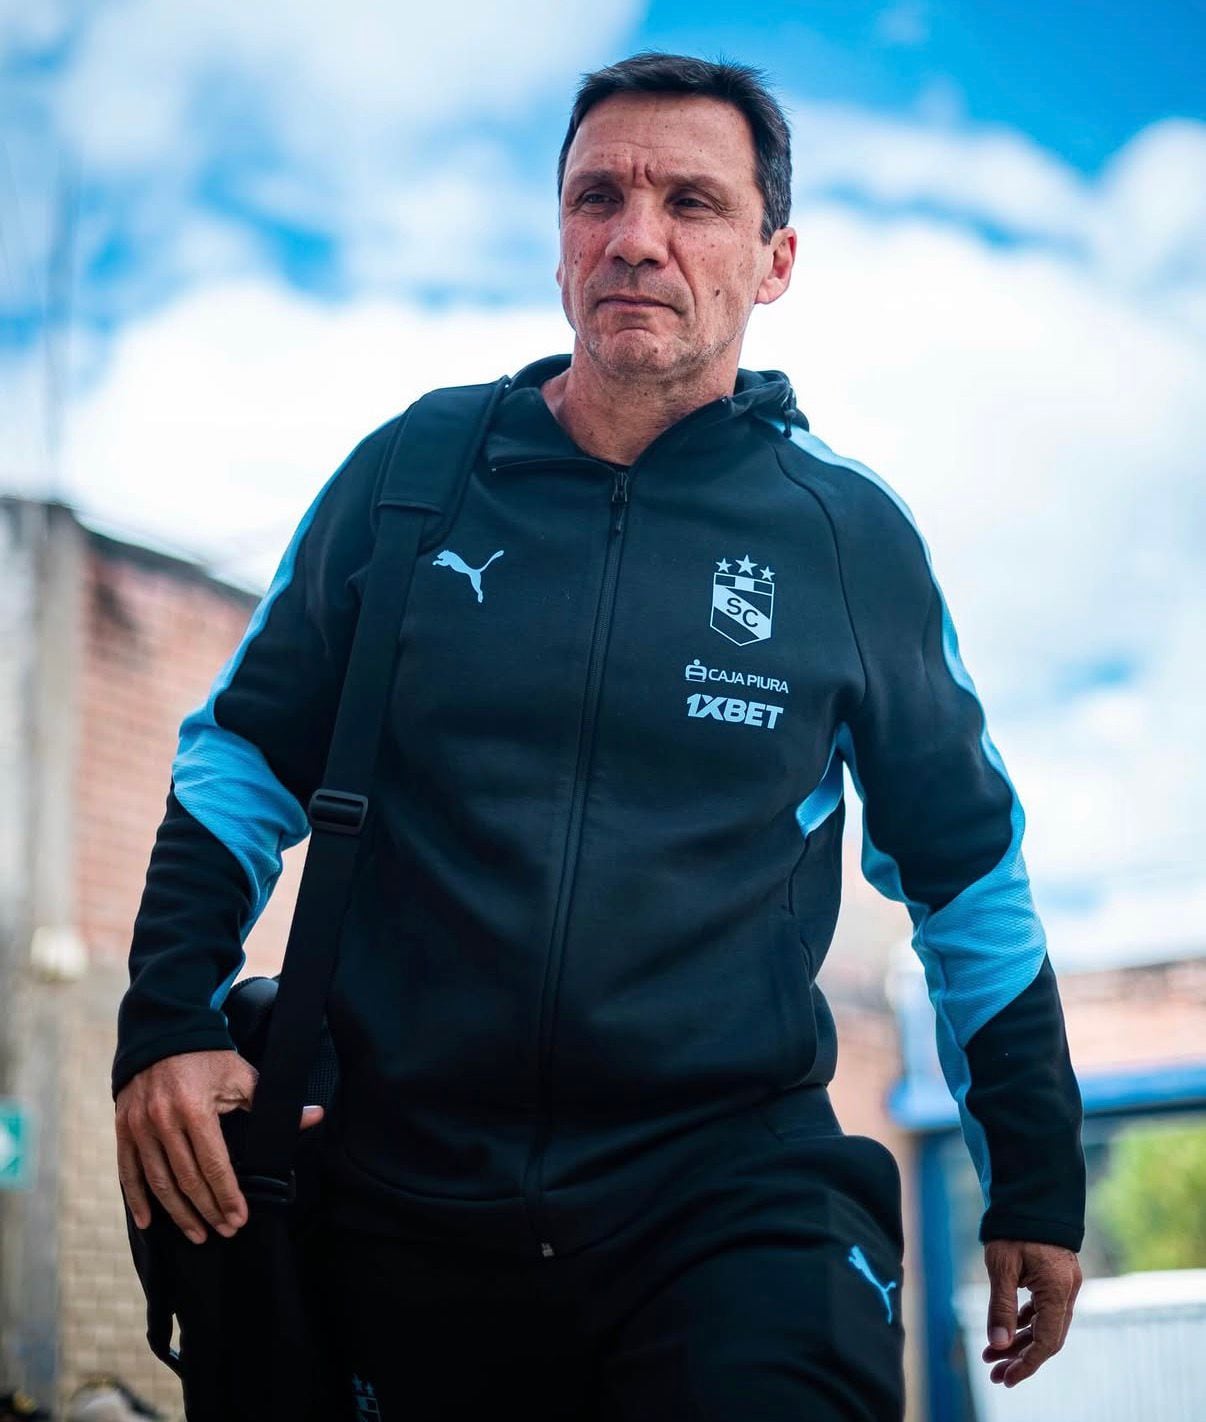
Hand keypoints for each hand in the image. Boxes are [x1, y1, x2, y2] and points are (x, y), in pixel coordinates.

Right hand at [115, 1049, 323, 1244]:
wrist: (162, 1033)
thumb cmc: (208, 1056)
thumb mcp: (241, 1075)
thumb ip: (271, 1102)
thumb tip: (314, 1116)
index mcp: (195, 1109)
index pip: (214, 1165)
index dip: (227, 1196)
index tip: (239, 1219)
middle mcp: (163, 1121)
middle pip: (187, 1180)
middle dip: (208, 1211)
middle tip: (224, 1231)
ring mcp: (139, 1127)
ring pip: (159, 1182)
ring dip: (178, 1214)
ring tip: (197, 1233)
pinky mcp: (123, 1128)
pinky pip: (128, 1171)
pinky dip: (137, 1199)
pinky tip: (148, 1222)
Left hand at [981, 1238, 1081, 1386]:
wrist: (1032, 1195)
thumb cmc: (1014, 1227)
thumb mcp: (1001, 1266)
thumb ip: (1001, 1306)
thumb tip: (998, 1345)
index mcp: (1057, 1291)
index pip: (1046, 1342)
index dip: (1026, 1364)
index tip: (1006, 1379)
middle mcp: (1067, 1292)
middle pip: (1046, 1338)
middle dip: (1020, 1358)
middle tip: (993, 1374)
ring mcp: (1064, 1286)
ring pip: (1044, 1324)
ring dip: (1020, 1341)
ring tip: (991, 1356)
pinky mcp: (1056, 1279)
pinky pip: (1043, 1309)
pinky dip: (1025, 1322)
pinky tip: (1006, 1331)